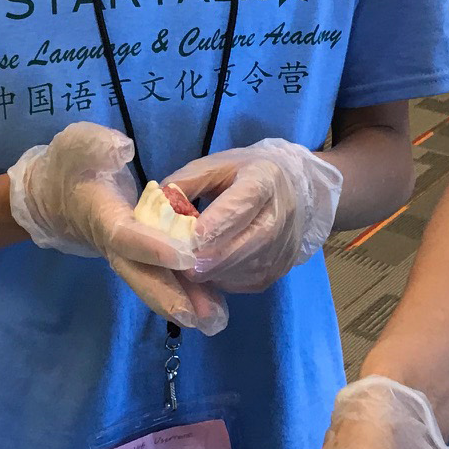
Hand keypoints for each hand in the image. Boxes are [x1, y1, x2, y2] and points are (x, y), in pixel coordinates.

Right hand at [8, 122, 226, 332]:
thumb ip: (97, 146)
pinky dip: (187, 295)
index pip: (125, 235)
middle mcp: (113, 243)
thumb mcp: (80, 144)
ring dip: (183, 304)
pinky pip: (162, 279)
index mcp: (101, 214)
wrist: (55, 193)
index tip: (185, 256)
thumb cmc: (71, 164)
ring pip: (153, 283)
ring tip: (216, 322)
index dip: (151, 247)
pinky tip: (214, 310)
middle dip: (168, 296)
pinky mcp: (138, 258)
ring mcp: (126, 255)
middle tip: (197, 318)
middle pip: (139, 275)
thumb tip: (121, 149)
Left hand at [165, 138, 342, 292]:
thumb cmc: (243, 175)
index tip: (187, 240)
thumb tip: (157, 208)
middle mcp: (281, 213)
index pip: (241, 206)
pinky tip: (208, 273)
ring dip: (216, 274)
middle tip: (181, 266)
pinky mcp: (281, 268)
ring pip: (249, 268)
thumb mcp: (213, 167)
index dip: (214, 226)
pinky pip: (250, 282)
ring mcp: (285, 244)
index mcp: (263, 179)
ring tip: (189, 270)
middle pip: (249, 243)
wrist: (291, 189)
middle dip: (212, 258)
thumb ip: (183, 184)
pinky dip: (225, 281)